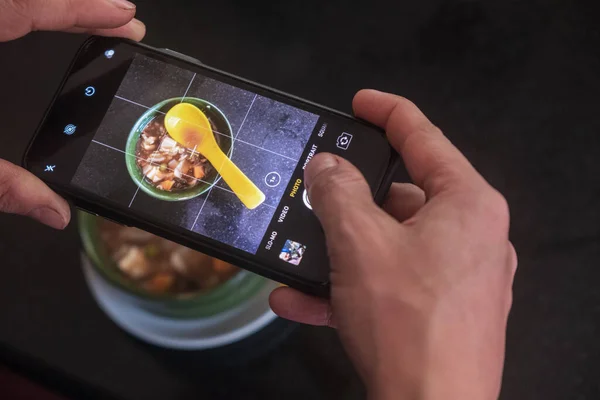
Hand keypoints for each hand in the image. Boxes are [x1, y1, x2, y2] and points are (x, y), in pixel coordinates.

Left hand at [0, 0, 145, 227]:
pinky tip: (34, 33)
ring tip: (90, 23)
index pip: (29, 7)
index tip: (125, 17)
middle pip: (26, 0)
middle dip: (79, 7)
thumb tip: (52, 211)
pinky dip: (24, 16)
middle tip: (123, 21)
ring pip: (12, 4)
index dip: (83, 10)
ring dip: (52, 9)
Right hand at [269, 90, 516, 398]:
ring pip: (388, 243)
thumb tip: (327, 167)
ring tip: (300, 255)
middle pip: (401, 195)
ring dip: (339, 250)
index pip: (424, 137)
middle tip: (317, 195)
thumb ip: (337, 193)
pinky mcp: (440, 309)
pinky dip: (350, 284)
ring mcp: (457, 276)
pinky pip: (388, 281)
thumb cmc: (411, 329)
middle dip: (350, 200)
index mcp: (468, 205)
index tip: (360, 104)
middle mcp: (472, 236)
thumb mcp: (360, 243)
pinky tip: (306, 299)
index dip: (387, 113)